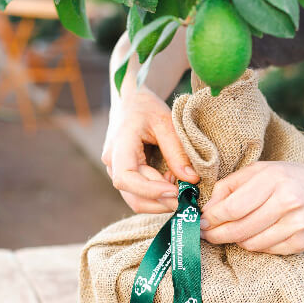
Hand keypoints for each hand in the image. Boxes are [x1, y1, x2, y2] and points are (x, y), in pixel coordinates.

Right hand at [102, 84, 198, 213]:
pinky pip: (138, 193)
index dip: (150, 190)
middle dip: (162, 202)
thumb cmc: (146, 107)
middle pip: (133, 196)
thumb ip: (177, 151)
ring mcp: (115, 170)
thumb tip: (191, 179)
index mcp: (119, 145)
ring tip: (182, 187)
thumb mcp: (166, 122)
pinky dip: (157, 195)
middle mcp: (112, 162)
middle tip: (188, 197)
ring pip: (136, 199)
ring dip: (161, 201)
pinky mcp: (124, 174)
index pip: (126, 178)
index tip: (175, 190)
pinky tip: (173, 181)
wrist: (130, 100)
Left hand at [200, 161, 303, 254]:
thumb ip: (230, 186)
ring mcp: (297, 223)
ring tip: (230, 231)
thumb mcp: (259, 170)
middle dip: (217, 233)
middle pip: (240, 228)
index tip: (201, 220)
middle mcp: (287, 200)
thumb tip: (207, 209)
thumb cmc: (288, 178)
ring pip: (251, 243)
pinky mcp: (302, 242)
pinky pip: (267, 250)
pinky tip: (252, 234)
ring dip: (235, 240)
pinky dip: (254, 245)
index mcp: (274, 178)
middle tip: (206, 233)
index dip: (213, 217)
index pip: (234, 206)